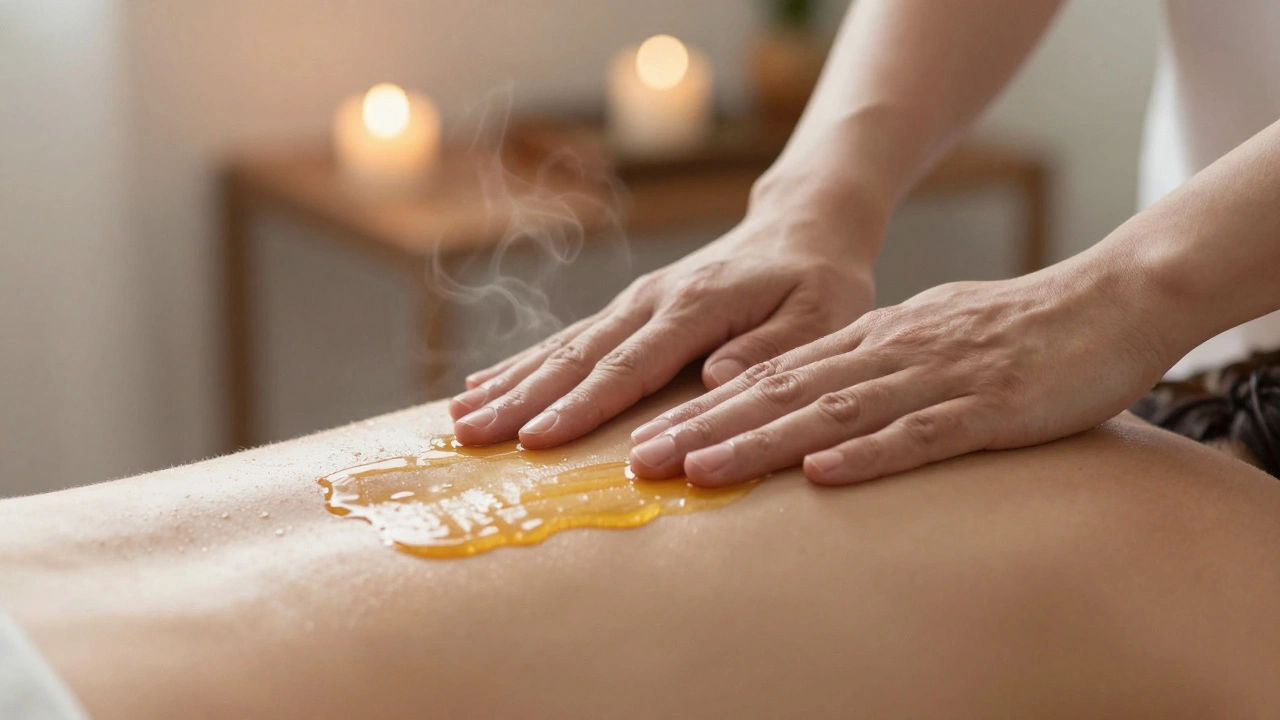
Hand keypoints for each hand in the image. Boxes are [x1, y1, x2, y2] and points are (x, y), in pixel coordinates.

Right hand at [449, 203, 880, 448]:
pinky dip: (523, 363)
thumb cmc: (818, 282)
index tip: (537, 441)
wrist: (801, 228)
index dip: (582, 406)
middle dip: (519, 400)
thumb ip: (771, 350)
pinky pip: (568, 339)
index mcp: (695, 307)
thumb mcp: (821, 316)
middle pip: (576, 356)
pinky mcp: (630, 309)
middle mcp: (652, 301)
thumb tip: (715, 381)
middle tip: (468, 437)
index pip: (629, 366)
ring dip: (508, 384)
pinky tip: (484, 385)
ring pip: (561, 347)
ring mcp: (635, 302)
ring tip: (457, 419)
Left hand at [628, 260, 1176, 485]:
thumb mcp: (926, 337)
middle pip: (782, 392)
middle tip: (642, 459)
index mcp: (871, 340)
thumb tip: (814, 399)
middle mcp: (888, 354)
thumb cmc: (1016, 328)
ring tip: (702, 468)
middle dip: (707, 427)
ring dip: (763, 441)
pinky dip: (869, 454)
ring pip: (833, 411)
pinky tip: (823, 475)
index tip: (648, 439)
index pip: (772, 376)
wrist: (1109, 300)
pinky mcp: (988, 407)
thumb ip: (869, 364)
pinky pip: (921, 433)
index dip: (706, 410)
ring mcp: (936, 379)